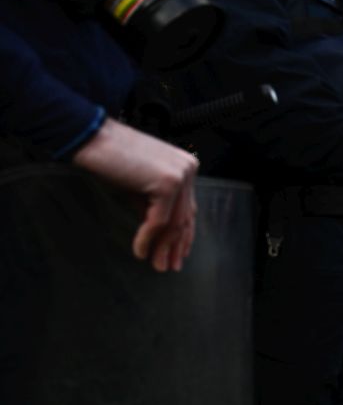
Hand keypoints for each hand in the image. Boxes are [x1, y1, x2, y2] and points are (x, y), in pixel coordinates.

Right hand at [72, 118, 197, 271]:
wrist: (91, 138)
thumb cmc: (110, 159)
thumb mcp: (139, 187)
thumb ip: (154, 206)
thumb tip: (161, 236)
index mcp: (185, 166)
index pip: (189, 208)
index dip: (184, 235)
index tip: (179, 255)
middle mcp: (188, 169)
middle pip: (185, 217)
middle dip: (176, 245)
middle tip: (169, 267)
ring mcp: (181, 175)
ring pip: (175, 222)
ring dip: (164, 248)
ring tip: (157, 266)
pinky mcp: (168, 183)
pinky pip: (160, 220)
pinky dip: (148, 239)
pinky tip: (140, 252)